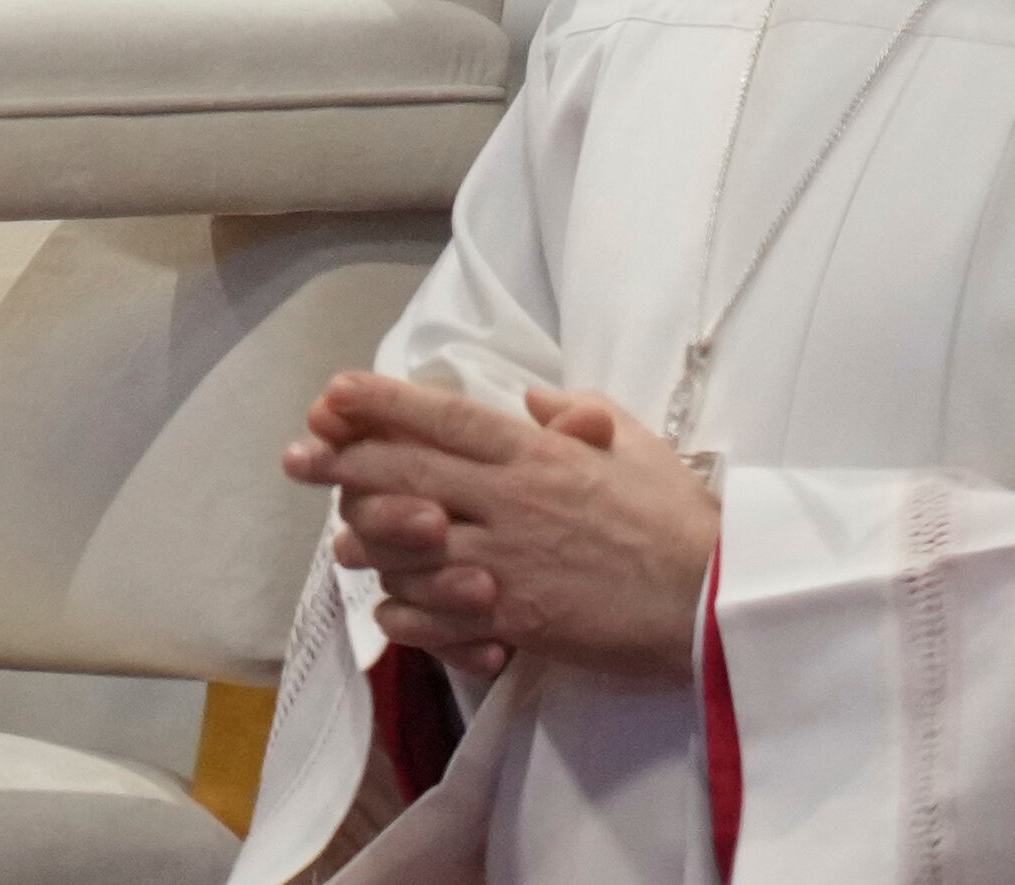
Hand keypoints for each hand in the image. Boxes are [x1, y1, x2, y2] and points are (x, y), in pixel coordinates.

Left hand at [283, 371, 720, 687]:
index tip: (330, 395)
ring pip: (406, 544)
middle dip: (340, 463)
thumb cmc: (680, 521)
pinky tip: (391, 607)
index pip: (440, 416)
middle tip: (296, 458)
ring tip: (341, 541)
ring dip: (366, 541)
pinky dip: (406, 611)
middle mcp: (508, 499)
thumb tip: (534, 399)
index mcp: (534, 453)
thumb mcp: (634, 444)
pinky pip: (435, 613)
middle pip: (403, 473)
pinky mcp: (515, 619)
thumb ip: (578, 414)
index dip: (378, 403)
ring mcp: (506, 561)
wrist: (719, 603)